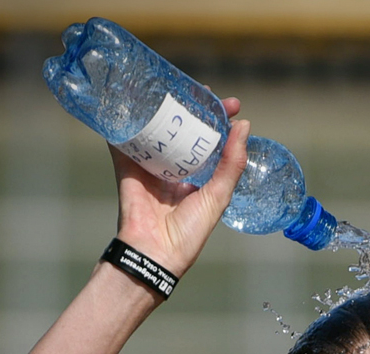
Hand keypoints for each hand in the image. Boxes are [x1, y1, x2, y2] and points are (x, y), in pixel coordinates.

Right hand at [108, 100, 249, 275]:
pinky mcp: (126, 166)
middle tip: (204, 90)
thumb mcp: (218, 197)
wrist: (153, 252)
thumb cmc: (188, 233)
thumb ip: (232, 164)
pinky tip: (132, 95)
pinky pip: (124, 138)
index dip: (220, 123)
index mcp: (197, 180)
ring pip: (157, 128)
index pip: (210, 143)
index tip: (232, 105)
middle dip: (194, 109)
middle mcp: (174, 171)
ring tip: (174, 85)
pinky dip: (125, 118)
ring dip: (164, 107)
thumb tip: (245, 127)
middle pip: (184, 130)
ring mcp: (150, 167)